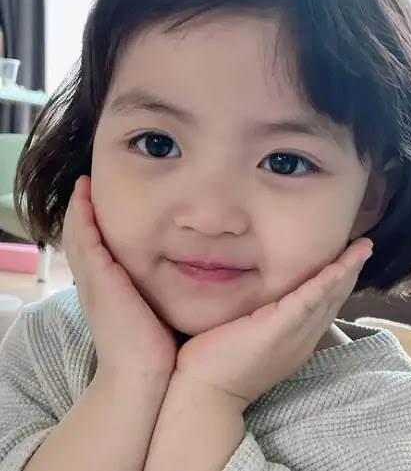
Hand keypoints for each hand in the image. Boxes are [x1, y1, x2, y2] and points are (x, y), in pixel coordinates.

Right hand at [62, 176, 177, 378]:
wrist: (141, 376)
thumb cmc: (156, 346)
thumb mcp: (154, 310)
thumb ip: (160, 290)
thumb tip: (184, 272)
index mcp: (106, 288)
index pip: (95, 248)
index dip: (93, 223)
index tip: (101, 199)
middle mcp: (94, 281)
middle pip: (81, 237)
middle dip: (83, 210)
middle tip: (88, 181)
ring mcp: (93, 279)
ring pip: (79, 234)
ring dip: (80, 207)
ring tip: (85, 181)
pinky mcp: (99, 279)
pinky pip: (85, 240)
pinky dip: (82, 217)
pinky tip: (85, 195)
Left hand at [174, 239, 372, 409]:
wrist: (205, 395)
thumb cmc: (218, 364)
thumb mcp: (249, 337)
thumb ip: (261, 317)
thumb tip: (258, 296)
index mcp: (296, 340)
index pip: (324, 306)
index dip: (338, 282)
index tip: (348, 260)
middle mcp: (303, 338)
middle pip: (333, 299)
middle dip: (350, 271)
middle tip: (365, 246)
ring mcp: (294, 335)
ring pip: (328, 297)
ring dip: (347, 270)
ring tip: (363, 248)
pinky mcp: (280, 329)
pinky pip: (309, 301)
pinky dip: (327, 281)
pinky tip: (341, 265)